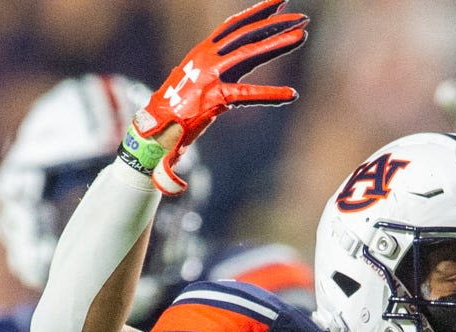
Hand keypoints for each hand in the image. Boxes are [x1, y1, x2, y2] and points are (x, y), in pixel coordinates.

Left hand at [124, 0, 308, 195]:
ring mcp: (209, 55)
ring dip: (271, 23)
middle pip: (248, 53)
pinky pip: (235, 27)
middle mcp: (209, 71)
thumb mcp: (167, 160)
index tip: (292, 97)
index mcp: (209, 96)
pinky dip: (254, 15)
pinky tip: (276, 4)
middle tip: (303, 32)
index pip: (243, 94)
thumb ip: (168, 177)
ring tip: (300, 17)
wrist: (152, 119)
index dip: (267, 96)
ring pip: (244, 34)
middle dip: (276, 43)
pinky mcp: (210, 47)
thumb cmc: (168, 141)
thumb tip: (174, 190)